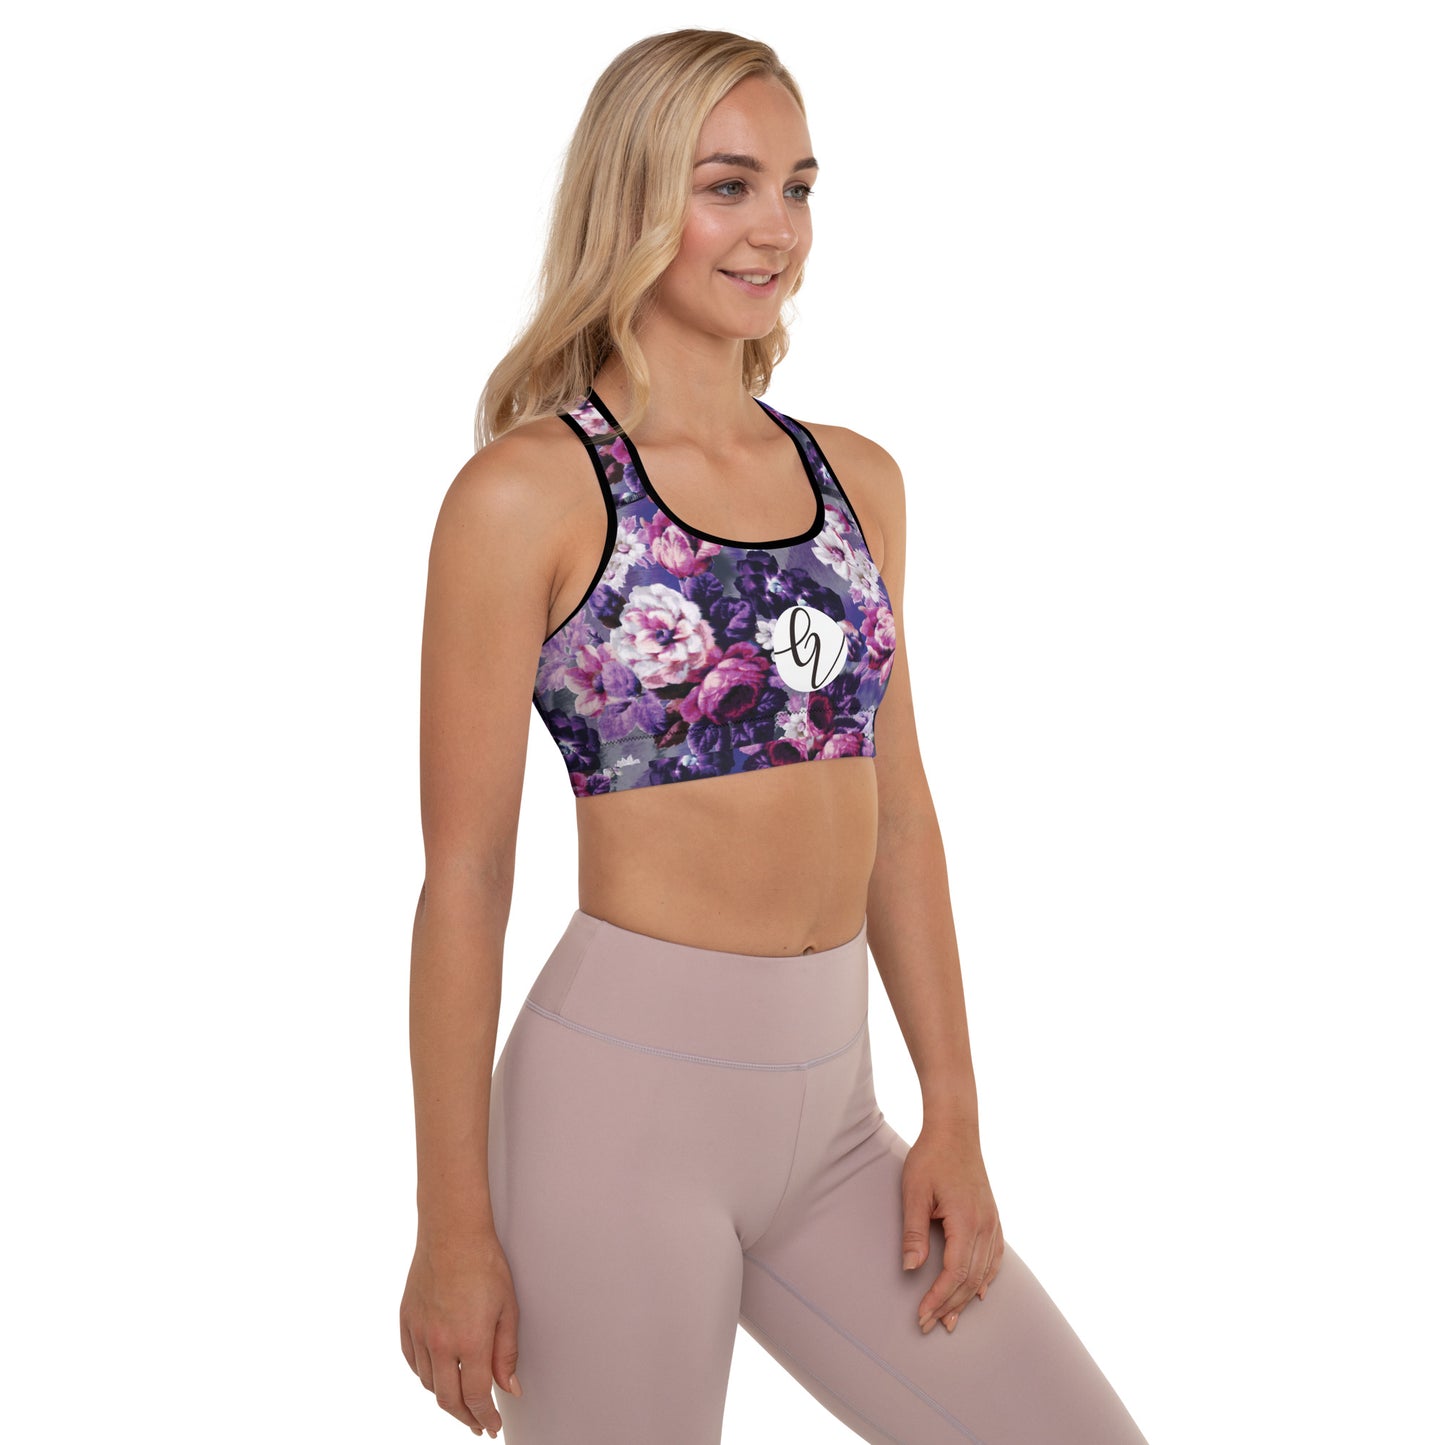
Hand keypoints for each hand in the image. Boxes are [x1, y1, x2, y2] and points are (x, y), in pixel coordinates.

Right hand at [400, 1225, 522, 1436]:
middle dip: (465, 1417)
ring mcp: (419, 1332)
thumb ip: (507, 1353)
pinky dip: (425, 1374)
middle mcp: (439, 1342)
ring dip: (445, 1397)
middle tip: (476, 1423)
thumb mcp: (508, 1308)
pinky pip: (412, 1361)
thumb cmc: (484, 1263)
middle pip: (448, 1399)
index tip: (491, 1425)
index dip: (484, 1417)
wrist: (452, 1232)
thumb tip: (509, 1387)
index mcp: (469, 1341)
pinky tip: (436, 1374)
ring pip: (428, 1383)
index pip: (475, 1396)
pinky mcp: (406, 1320)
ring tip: (460, 1399)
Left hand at [900, 1120, 1003, 1333]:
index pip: (955, 1272)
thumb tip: (910, 1268)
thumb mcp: (914, 1192)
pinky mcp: (993, 1218)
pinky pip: (995, 1257)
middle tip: (929, 1325)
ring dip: (967, 1298)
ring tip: (951, 1319)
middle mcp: (985, 1225)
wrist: (955, 1131)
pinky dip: (986, 1279)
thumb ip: (913, 1232)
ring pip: (984, 1272)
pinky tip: (978, 1293)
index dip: (938, 1298)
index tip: (922, 1315)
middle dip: (950, 1305)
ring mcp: (993, 1222)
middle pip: (971, 1279)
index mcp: (966, 1220)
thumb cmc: (930, 1158)